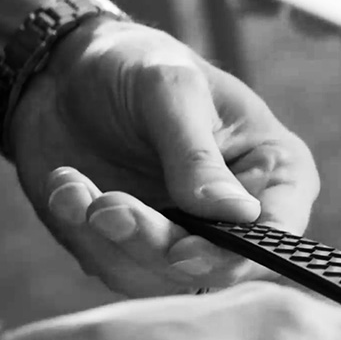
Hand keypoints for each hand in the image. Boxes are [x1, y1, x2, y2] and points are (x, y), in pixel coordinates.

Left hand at [9, 19, 319, 295]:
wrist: (63, 70)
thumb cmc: (137, 64)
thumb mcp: (171, 90)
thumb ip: (198, 156)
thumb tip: (240, 215)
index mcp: (275, 172)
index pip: (277, 232)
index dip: (234, 253)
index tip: (180, 249)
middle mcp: (239, 216)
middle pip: (213, 266)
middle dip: (153, 243)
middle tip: (106, 206)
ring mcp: (188, 236)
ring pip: (159, 276)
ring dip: (109, 239)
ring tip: (75, 186)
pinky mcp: (137, 249)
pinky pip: (114, 266)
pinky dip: (83, 233)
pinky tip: (66, 186)